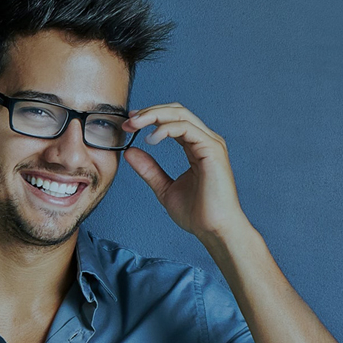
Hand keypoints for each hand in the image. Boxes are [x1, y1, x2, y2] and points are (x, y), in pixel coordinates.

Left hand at [121, 103, 251, 242]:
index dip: (150, 117)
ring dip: (154, 116)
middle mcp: (205, 140)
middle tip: (128, 120)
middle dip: (149, 112)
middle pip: (176, 111)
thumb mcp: (164, 188)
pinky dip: (166, 129)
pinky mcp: (213, 150)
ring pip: (181, 115)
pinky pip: (187, 129)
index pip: (173, 120)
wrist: (214, 230)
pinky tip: (151, 138)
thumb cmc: (197, 213)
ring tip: (134, 125)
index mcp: (196, 147)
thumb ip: (149, 169)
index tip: (129, 123)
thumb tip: (130, 151)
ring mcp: (211, 143)